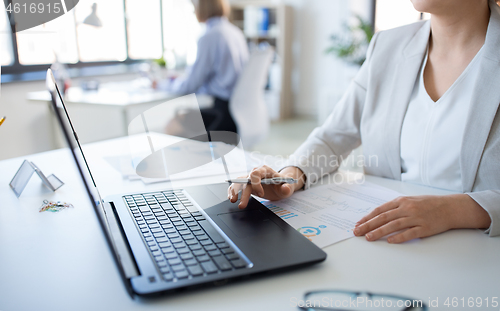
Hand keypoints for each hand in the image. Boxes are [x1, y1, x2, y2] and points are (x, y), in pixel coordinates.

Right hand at [227, 166, 304, 208]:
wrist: (280, 185)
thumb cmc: (283, 184)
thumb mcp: (288, 186)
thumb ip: (287, 187)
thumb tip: (285, 188)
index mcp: (265, 170)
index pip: (256, 174)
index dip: (256, 184)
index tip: (261, 194)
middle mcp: (256, 172)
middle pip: (246, 180)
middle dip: (243, 193)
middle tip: (242, 204)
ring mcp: (250, 178)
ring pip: (239, 183)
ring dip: (234, 191)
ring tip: (232, 200)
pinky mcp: (247, 184)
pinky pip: (237, 186)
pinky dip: (233, 191)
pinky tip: (231, 198)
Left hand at [353, 194, 490, 243]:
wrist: (450, 207)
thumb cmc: (428, 204)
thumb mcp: (410, 200)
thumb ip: (395, 207)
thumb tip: (378, 216)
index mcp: (401, 201)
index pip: (380, 210)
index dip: (367, 217)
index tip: (358, 224)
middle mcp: (407, 209)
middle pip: (383, 218)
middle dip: (368, 225)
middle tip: (357, 232)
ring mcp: (415, 218)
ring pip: (393, 226)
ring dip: (379, 232)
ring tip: (369, 238)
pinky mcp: (424, 228)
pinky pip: (409, 233)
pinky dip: (398, 237)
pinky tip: (389, 241)